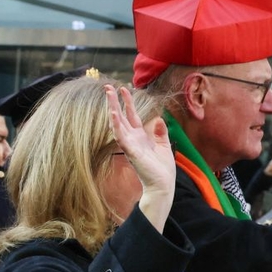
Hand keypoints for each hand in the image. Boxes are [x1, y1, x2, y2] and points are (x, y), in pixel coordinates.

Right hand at [106, 85, 173, 225]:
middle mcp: (132, 138)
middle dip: (114, 101)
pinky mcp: (130, 151)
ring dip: (112, 109)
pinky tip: (113, 114)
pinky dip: (116, 125)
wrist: (162, 185)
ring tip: (108, 95)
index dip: (127, 102)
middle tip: (108, 87)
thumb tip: (159, 118)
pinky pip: (121, 136)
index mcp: (139, 136)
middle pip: (120, 116)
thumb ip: (160, 132)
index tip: (124, 88)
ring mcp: (129, 144)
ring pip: (117, 123)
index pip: (131, 115)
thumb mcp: (164, 145)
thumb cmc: (162, 168)